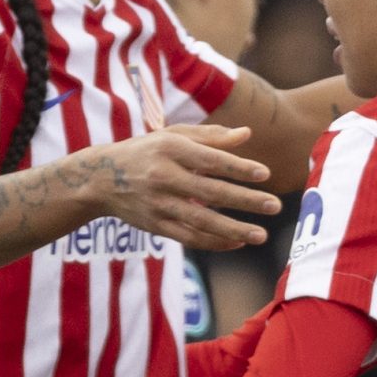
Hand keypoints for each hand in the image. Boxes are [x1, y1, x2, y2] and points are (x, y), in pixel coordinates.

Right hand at [91, 123, 282, 251]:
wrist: (100, 179)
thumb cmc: (147, 151)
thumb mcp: (173, 136)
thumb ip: (211, 136)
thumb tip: (247, 134)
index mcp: (170, 149)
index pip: (211, 160)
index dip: (238, 168)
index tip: (265, 174)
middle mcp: (163, 177)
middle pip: (210, 192)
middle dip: (245, 200)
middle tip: (275, 205)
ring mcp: (158, 204)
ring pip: (201, 221)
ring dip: (234, 230)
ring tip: (262, 235)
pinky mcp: (155, 225)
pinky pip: (189, 237)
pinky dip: (214, 243)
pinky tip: (238, 243)